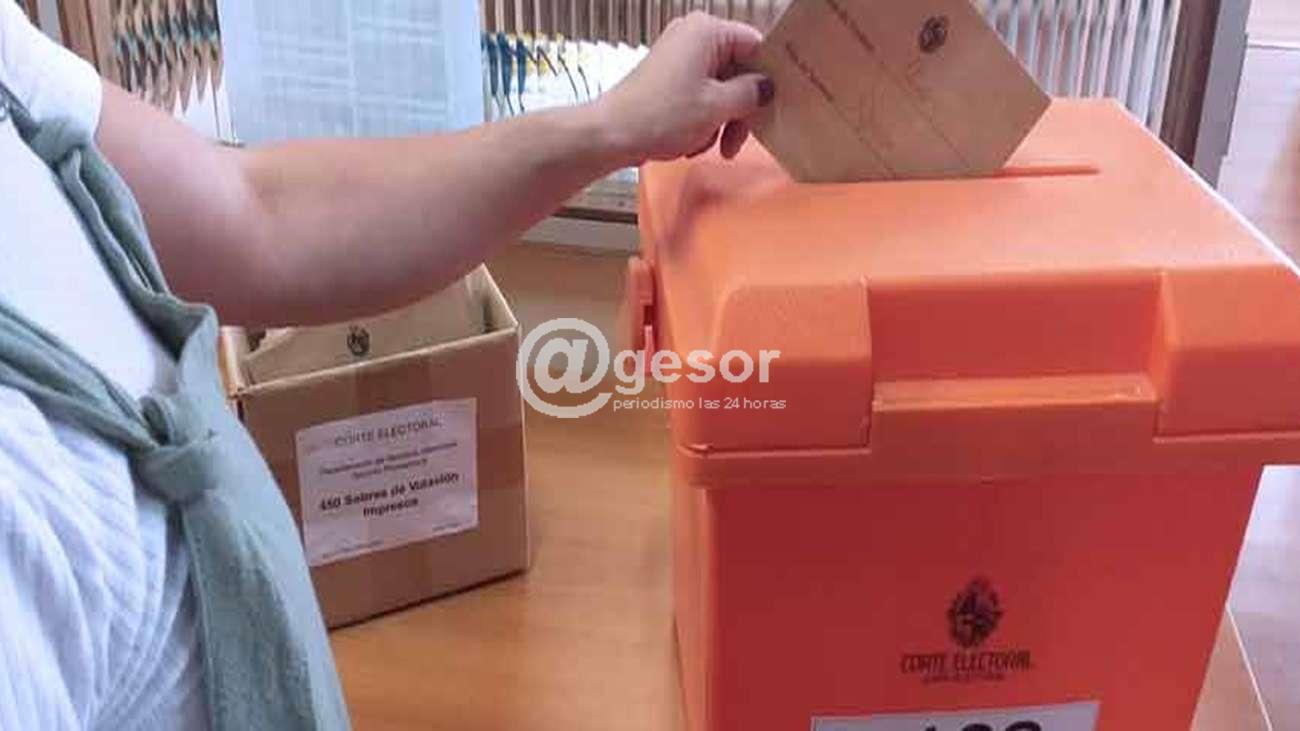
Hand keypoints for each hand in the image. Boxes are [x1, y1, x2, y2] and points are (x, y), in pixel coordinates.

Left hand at [594, 12, 773, 164]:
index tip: (775, 106)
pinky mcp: (667, 79)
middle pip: (738, 70)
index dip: (769, 78)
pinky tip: (691, 142)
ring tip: (706, 144)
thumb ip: (751, 93)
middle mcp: (693, 36)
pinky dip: (702, 120)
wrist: (610, 135)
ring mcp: (678, 57)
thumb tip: (767, 87)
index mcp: (708, 31)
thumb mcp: (717, 106)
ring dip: (720, 120)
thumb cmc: (662, 116)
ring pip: (720, 88)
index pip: (757, 46)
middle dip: (740, 109)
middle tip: (737, 142)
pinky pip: (700, 95)